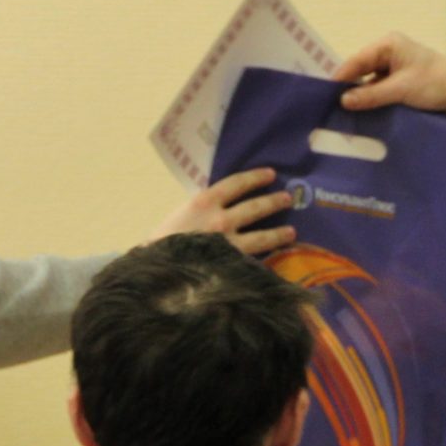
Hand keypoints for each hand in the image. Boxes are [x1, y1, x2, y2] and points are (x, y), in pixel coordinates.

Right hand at [159, 166, 295, 256]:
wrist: (154, 270)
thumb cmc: (162, 242)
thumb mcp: (181, 214)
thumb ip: (203, 208)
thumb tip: (225, 203)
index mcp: (204, 202)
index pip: (237, 183)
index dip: (255, 178)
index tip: (270, 174)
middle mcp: (220, 220)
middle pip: (255, 207)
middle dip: (274, 202)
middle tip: (287, 198)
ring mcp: (228, 245)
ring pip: (262, 237)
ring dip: (279, 233)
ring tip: (292, 232)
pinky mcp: (230, 266)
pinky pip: (253, 261)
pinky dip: (266, 259)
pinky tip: (276, 259)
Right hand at [334, 32, 445, 124]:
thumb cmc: (441, 84)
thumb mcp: (403, 89)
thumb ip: (371, 95)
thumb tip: (343, 100)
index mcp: (389, 46)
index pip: (354, 62)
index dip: (337, 81)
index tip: (319, 100)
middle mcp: (391, 56)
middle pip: (360, 75)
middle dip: (348, 94)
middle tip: (327, 116)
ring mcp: (399, 74)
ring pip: (371, 90)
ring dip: (363, 105)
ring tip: (342, 125)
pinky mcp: (407, 90)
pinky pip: (383, 99)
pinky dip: (376, 110)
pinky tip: (364, 126)